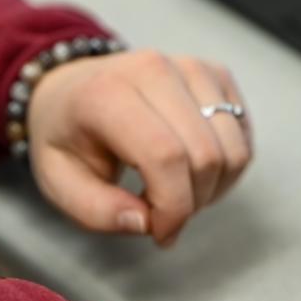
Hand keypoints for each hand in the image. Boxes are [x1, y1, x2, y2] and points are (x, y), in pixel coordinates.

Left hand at [24, 49, 253, 246]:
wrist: (71, 89)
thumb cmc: (67, 136)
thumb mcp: (58, 181)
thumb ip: (98, 211)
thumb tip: (146, 223)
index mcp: (107, 94)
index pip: (165, 156)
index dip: (173, 208)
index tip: (159, 234)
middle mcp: (153, 69)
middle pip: (206, 155)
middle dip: (192, 203)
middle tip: (162, 216)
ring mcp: (189, 66)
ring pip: (232, 148)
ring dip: (213, 187)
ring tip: (175, 192)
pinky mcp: (214, 73)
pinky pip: (242, 135)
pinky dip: (226, 167)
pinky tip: (192, 171)